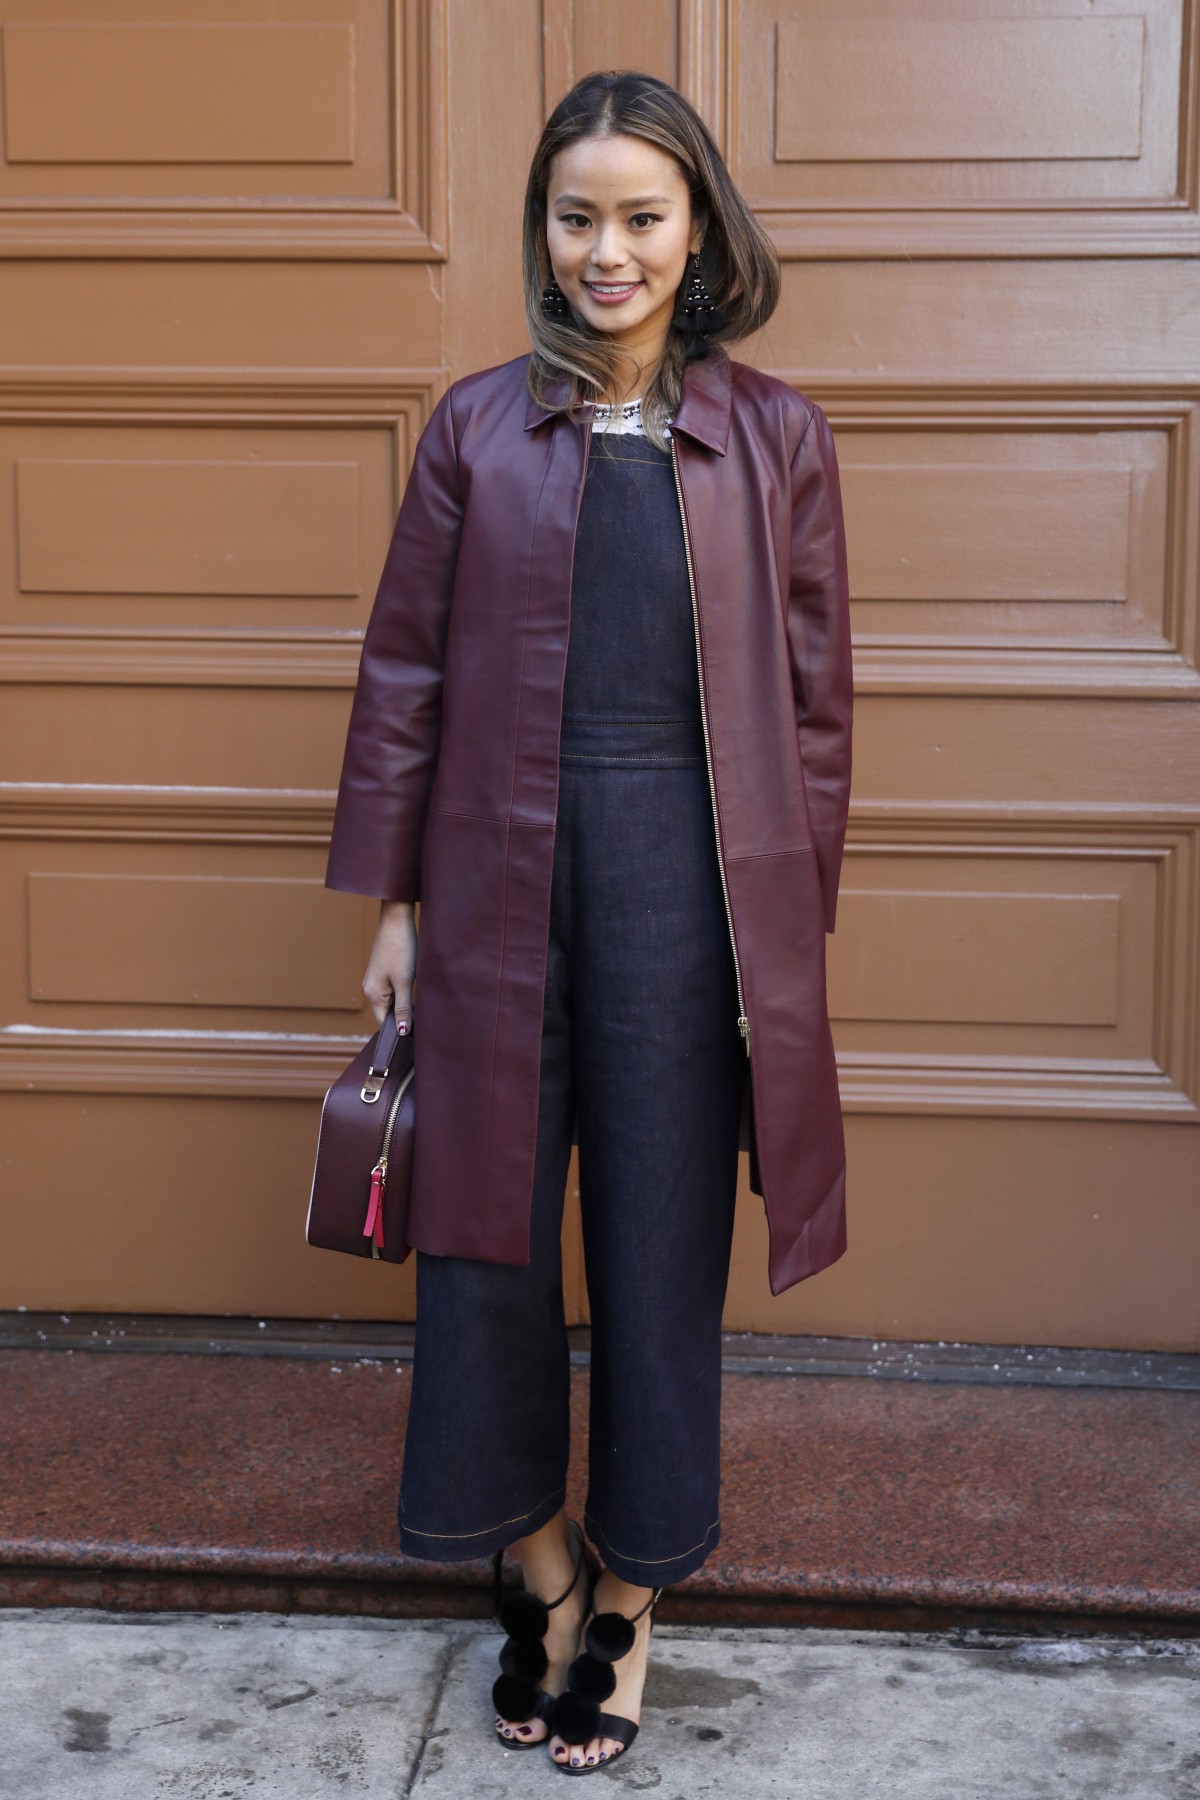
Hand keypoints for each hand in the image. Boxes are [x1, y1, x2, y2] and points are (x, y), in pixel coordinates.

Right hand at [362, 900, 416, 1033]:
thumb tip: (401, 1032)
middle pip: (389, 1013)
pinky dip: (405, 993)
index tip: (419, 1034)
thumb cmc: (400, 949)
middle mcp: (371, 989)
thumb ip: (403, 1007)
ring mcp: (376, 980)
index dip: (400, 1031)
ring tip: (423, 1003)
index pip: (385, 1024)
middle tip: (426, 1020)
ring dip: (406, 1004)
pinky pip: (394, 990)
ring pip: (393, 1001)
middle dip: (405, 1017)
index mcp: (373, 994)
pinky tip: (417, 988)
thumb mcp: (404, 980)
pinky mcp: (384, 972)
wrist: (396, 919)